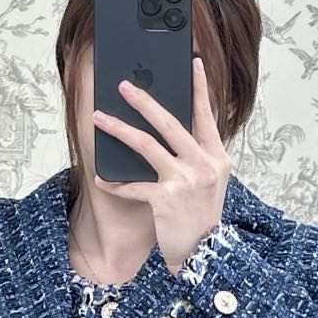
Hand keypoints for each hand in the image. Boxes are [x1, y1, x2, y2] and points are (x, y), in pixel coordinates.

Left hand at [92, 54, 229, 271]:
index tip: (194, 63)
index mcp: (216, 157)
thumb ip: (197, 155)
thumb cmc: (202, 216)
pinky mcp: (165, 199)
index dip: (199, 88)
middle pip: (169, 123)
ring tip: (100, 118)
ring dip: (120, 129)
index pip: (206, 115)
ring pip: (146, 146)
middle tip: (124, 85)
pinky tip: (101, 179)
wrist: (205, 254)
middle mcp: (203, 164)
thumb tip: (171, 128)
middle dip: (144, 101)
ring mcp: (184, 181)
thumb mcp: (210, 181)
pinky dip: (115, 184)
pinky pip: (133, 186)